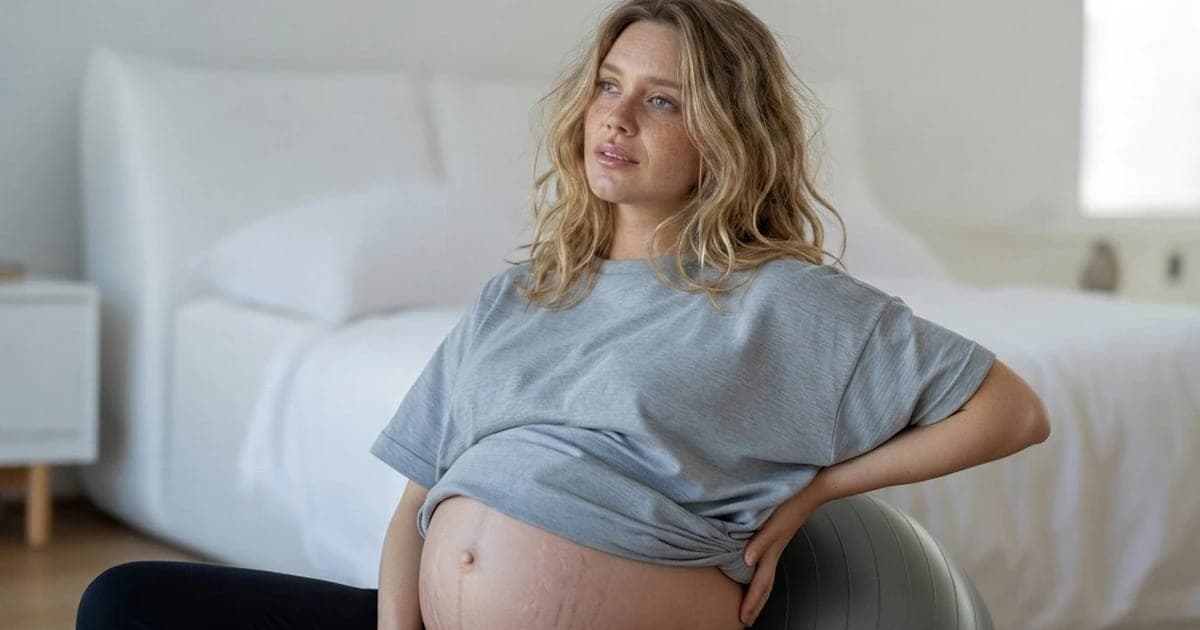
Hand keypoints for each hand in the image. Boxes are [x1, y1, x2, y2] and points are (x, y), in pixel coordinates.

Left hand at [738, 483, 822, 626]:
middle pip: (764, 586)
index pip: (759, 584)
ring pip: (766, 576)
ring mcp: (776, 546)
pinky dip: (761, 575)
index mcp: (771, 552)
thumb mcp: (773, 523)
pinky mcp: (776, 537)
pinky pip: (767, 564)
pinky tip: (755, 570)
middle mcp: (774, 552)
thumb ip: (760, 542)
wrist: (809, 490)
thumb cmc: (790, 504)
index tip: (743, 619)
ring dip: (758, 592)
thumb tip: (746, 561)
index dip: (751, 603)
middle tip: (746, 620)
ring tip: (751, 603)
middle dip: (755, 605)